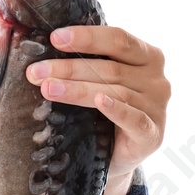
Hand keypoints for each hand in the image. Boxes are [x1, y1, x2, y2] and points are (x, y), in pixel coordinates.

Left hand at [25, 23, 169, 180]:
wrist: (115, 156)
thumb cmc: (104, 112)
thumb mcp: (99, 81)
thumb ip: (87, 63)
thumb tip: (44, 54)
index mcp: (147, 57)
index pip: (118, 39)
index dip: (87, 37)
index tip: (55, 38)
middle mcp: (157, 79)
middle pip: (111, 68)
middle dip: (69, 68)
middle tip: (36, 71)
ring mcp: (157, 107)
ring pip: (115, 92)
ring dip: (77, 89)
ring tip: (48, 88)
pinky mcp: (152, 134)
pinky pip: (135, 119)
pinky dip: (117, 109)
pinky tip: (100, 102)